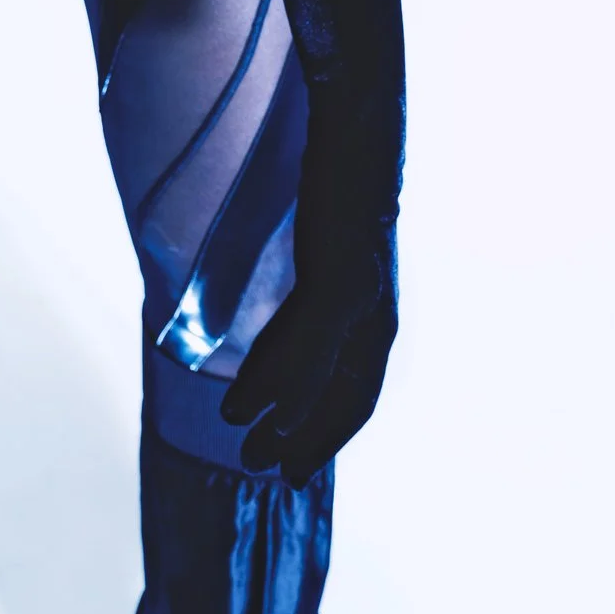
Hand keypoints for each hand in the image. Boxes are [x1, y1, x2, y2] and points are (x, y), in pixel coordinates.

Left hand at [218, 230, 398, 488]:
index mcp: (376, 326)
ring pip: (312, 359)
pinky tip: (249, 364)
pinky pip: (299, 324)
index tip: (287, 476)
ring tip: (238, 422)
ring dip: (277, 395)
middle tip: (252, 462)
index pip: (353, 403)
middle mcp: (366, 313)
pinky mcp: (322, 265)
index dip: (321, 442)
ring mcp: (347, 288)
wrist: (350, 137)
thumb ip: (306, 356)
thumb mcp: (330, 293)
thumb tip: (279, 420)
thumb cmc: (346, 208)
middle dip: (295, 429)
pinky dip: (274, 353)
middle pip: (333, 388)